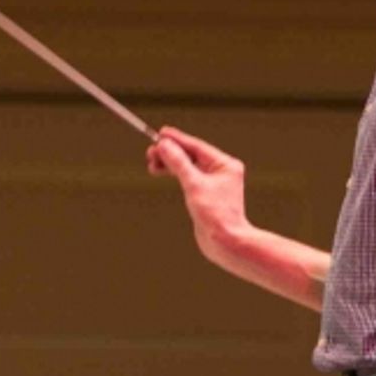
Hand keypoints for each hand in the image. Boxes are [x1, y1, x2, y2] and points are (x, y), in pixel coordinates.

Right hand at [146, 125, 248, 259]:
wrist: (225, 242)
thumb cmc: (215, 214)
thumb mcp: (193, 185)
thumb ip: (179, 163)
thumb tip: (165, 144)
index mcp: (225, 164)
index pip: (197, 147)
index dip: (178, 139)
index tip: (160, 133)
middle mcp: (221, 171)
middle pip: (192, 155)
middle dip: (171, 153)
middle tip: (150, 152)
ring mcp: (214, 183)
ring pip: (188, 167)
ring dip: (170, 163)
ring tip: (152, 164)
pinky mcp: (205, 195)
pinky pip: (188, 178)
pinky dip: (175, 174)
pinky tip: (162, 172)